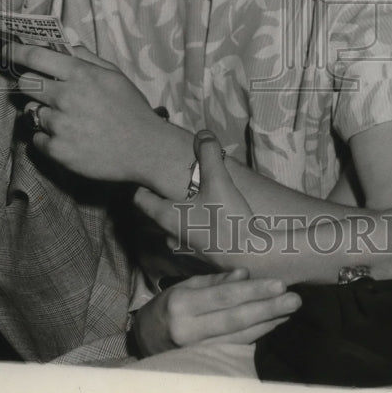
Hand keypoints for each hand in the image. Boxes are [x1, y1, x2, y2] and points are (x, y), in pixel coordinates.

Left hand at [7, 42, 162, 182]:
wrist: (146, 150)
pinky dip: (47, 138)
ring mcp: (59, 125)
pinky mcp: (57, 150)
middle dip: (30, 85)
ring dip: (43, 114)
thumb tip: (67, 47)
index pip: (35, 57)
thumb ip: (88, 59)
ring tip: (68, 121)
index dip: (15, 52)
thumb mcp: (115, 76)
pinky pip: (37, 139)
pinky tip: (69, 138)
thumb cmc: (132, 110)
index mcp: (80, 74)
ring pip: (32, 113)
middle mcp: (66, 97)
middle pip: (25, 84)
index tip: (6, 52)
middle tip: (43, 92)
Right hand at [132, 268, 300, 355]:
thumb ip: (216, 281)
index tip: (279, 284)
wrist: (142, 341)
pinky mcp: (202, 363)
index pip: (224, 296)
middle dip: (268, 309)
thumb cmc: (167, 307)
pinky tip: (272, 325)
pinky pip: (234, 348)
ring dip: (267, 323)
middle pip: (235, 318)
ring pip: (238, 336)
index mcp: (183, 303)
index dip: (253, 291)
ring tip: (288, 311)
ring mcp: (195, 350)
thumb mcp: (185, 286)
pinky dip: (256, 336)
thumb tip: (245, 275)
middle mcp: (189, 329)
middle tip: (294, 299)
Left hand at [134, 131, 259, 272]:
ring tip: (195, 201)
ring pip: (175, 227)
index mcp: (167, 216)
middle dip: (165, 198)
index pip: (140, 199)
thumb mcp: (218, 180)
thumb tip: (203, 134)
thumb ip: (209, 154)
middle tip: (175, 184)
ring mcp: (185, 249)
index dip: (141, 185)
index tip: (146, 175)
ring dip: (181, 215)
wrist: (251, 256)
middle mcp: (171, 234)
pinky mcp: (202, 258)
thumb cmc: (227, 219)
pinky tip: (212, 221)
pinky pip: (191, 239)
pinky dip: (196, 228)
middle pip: (158, 213)